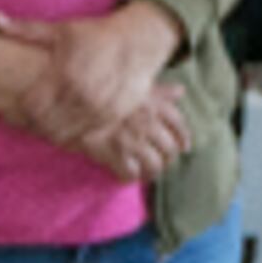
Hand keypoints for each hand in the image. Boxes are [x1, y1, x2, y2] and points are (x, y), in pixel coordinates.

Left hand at [0, 23, 117, 144]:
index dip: (15, 110)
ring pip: (63, 135)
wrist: (140, 42)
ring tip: (41, 122)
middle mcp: (83, 96)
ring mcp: (100, 110)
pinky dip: (70, 136)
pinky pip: (84, 138)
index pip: (30, 107)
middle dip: (29, 125)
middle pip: (44, 125)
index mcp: (65, 75)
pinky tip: (63, 126)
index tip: (8, 107)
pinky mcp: (113, 118)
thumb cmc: (96, 35)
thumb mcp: (61, 30)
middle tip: (21, 119)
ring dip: (48, 133)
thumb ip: (25, 30)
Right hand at [72, 83, 188, 183]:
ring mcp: (133, 140)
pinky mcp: (116, 154)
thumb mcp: (136, 85)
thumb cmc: (108, 92)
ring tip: (148, 173)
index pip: (179, 125)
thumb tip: (180, 90)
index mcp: (154, 105)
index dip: (183, 138)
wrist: (77, 101)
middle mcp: (148, 123)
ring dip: (153, 171)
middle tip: (162, 162)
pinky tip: (128, 176)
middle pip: (169, 149)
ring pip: (154, 164)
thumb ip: (160, 91)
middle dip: (168, 159)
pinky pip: (131, 173)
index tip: (184, 147)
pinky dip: (132, 177)